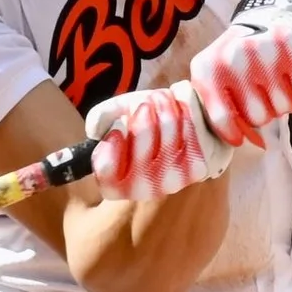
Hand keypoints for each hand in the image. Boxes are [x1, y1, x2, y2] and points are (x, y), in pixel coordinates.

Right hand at [85, 81, 232, 201]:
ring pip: (167, 125)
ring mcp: (171, 181)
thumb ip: (101, 116)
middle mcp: (142, 190)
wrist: (193, 133)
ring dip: (165, 103)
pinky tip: (183, 109)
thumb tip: (95, 130)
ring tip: (165, 101)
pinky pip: (190, 123)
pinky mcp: (197, 169)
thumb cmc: (151, 123)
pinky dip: (185, 106)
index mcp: (117, 184)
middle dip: (143, 108)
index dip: (111, 147)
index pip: (107, 174)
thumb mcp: (120, 114)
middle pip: (141, 135)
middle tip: (147, 103)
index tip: (118, 128)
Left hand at [189, 0, 291, 143]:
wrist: (263, 17)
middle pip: (258, 116)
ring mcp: (264, 52)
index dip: (235, 135)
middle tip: (261, 101)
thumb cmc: (234, 61)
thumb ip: (221, 111)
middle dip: (262, 115)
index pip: (223, 119)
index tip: (241, 138)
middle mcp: (234, 59)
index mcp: (208, 69)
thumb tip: (245, 142)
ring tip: (275, 90)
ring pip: (283, 107)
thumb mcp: (214, 79)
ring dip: (282, 105)